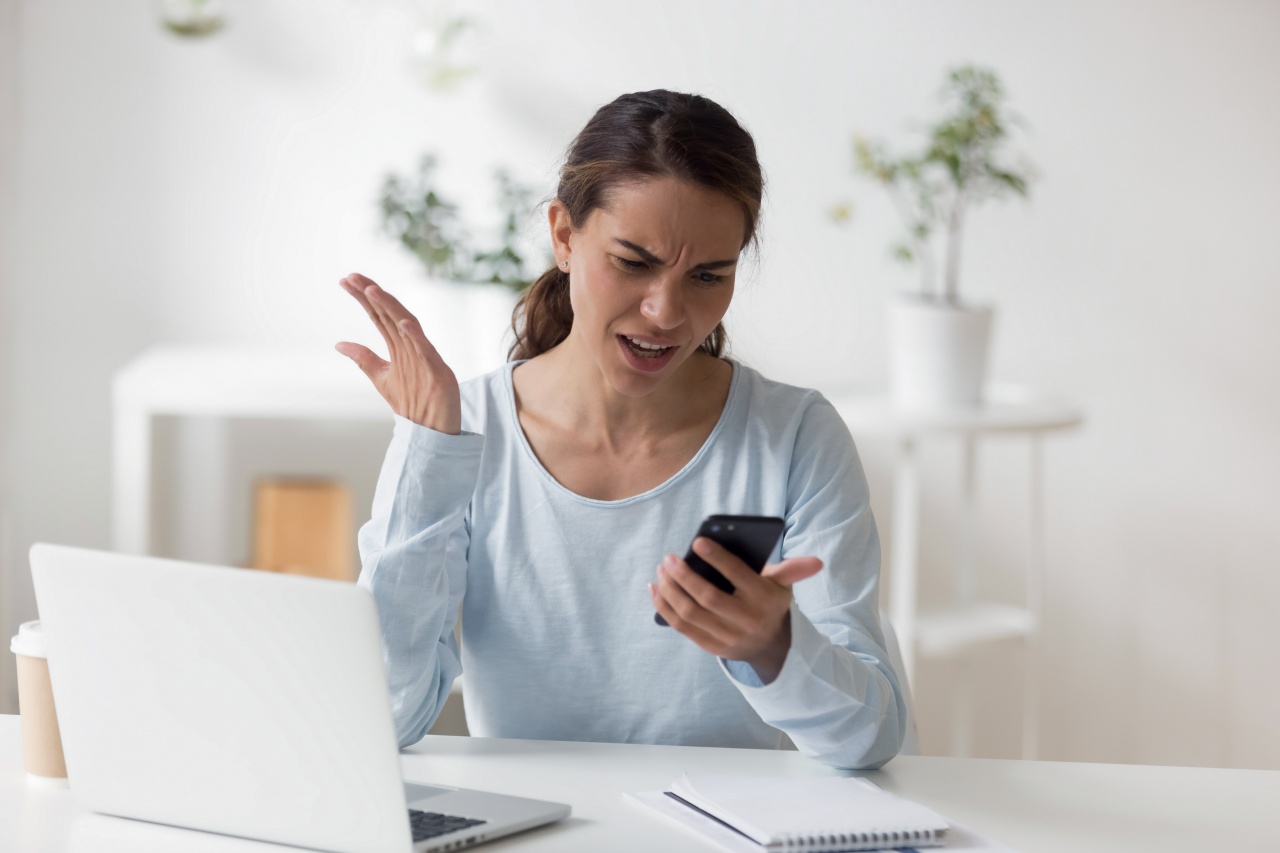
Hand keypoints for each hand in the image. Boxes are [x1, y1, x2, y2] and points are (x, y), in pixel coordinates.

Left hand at [335, 273, 461, 433]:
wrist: (434, 430)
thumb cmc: (414, 402)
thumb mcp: (382, 378)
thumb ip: (364, 359)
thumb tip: (338, 344)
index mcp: (399, 347)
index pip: (378, 316)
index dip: (363, 298)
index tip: (346, 281)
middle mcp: (411, 347)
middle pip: (389, 314)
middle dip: (371, 295)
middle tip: (352, 277)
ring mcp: (424, 357)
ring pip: (405, 326)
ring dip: (390, 307)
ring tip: (372, 290)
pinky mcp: (437, 371)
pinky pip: (425, 351)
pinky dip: (415, 336)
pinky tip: (403, 322)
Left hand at [649, 537, 823, 682]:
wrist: (772, 646)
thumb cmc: (770, 602)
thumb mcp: (784, 585)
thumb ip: (793, 569)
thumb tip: (817, 561)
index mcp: (764, 599)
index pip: (738, 576)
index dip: (717, 559)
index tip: (697, 542)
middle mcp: (746, 620)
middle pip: (708, 597)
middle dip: (684, 576)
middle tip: (668, 558)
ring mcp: (728, 637)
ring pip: (690, 614)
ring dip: (671, 591)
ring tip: (661, 571)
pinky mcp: (712, 647)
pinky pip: (682, 627)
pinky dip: (664, 608)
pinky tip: (655, 589)